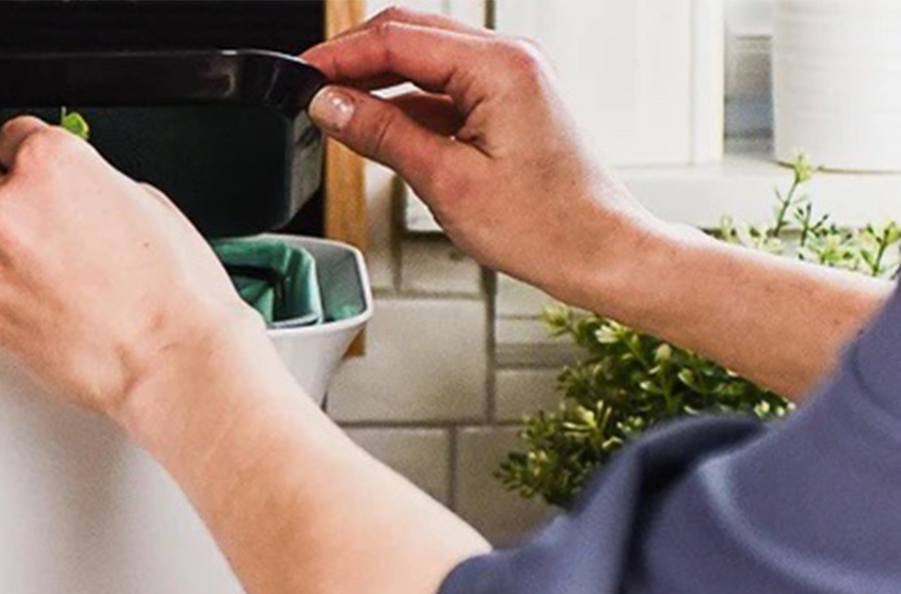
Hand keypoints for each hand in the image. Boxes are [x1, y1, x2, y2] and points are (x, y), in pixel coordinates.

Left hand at [0, 117, 272, 434]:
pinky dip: (5, 290)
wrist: (169, 358)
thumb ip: (91, 186)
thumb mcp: (146, 203)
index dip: (28, 154)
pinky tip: (45, 300)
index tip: (36, 168)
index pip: (10, 135)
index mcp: (49, 163)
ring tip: (23, 254)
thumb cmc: (173, 290)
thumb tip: (77, 192)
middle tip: (20, 205)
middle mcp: (9, 208)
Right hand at [304, 7, 655, 305]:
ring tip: (336, 111)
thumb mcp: (446, 181)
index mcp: (500, 67)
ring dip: (379, 81)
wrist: (598, 251)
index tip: (302, 74)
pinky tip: (378, 126)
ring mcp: (511, 78)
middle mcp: (510, 60)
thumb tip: (331, 105)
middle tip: (309, 89)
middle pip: (410, 35)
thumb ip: (382, 134)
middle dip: (354, 60)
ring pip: (425, 60)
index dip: (340, 55)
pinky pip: (445, 88)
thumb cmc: (546, 225)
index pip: (398, 38)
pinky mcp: (509, 102)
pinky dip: (408, 103)